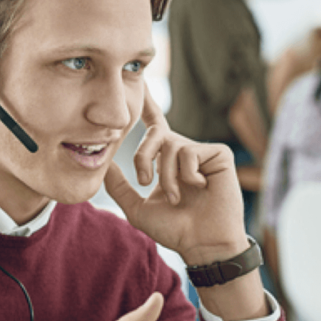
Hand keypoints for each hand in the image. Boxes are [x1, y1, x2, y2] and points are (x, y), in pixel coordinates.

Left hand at [104, 87, 247, 265]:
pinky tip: (200, 188)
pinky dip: (187, 174)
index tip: (139, 78)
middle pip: (155, 134)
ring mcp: (202, 151)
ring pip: (170, 146)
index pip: (154, 125)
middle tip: (145, 181)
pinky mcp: (219, 153)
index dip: (148, 103)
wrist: (202, 243)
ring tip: (177, 197)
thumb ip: (118, 185)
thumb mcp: (137, 208)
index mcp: (166, 159)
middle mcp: (184, 150)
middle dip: (143, 157)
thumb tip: (101, 161)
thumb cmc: (175, 229)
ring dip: (167, 176)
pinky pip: (189, 151)